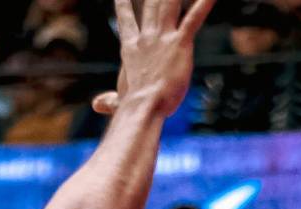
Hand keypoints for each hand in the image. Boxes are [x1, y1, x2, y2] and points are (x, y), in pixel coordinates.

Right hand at [97, 0, 217, 118]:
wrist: (143, 106)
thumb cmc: (133, 107)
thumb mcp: (120, 100)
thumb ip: (110, 101)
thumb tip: (96, 105)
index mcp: (131, 47)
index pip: (126, 19)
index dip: (123, 3)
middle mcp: (146, 36)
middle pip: (151, 4)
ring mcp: (163, 37)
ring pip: (169, 4)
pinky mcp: (180, 43)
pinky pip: (193, 19)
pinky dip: (204, 4)